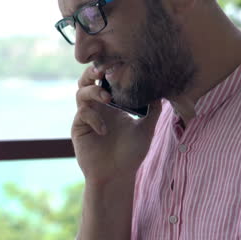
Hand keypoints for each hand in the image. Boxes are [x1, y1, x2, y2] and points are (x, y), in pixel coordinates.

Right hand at [72, 66, 161, 185]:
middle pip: (88, 79)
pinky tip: (104, 130)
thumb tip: (161, 88)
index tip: (120, 63)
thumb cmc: (131, 154)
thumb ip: (153, 109)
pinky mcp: (79, 128)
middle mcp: (98, 106)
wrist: (117, 176)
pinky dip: (93, 117)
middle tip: (104, 70)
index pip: (107, 79)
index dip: (110, 69)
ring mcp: (87, 116)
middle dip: (93, 71)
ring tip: (108, 98)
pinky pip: (82, 113)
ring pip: (81, 92)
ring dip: (93, 91)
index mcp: (113, 103)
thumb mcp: (147, 128)